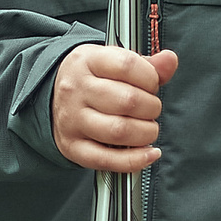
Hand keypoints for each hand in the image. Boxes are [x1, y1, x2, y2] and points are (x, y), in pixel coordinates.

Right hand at [50, 43, 178, 171]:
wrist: (51, 98)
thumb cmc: (92, 79)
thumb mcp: (113, 62)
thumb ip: (147, 64)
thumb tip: (170, 60)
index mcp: (87, 61)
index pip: (127, 66)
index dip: (150, 78)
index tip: (152, 84)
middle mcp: (76, 89)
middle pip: (127, 101)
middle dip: (151, 107)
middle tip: (151, 109)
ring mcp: (72, 120)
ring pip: (119, 131)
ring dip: (145, 133)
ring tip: (148, 129)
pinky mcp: (73, 146)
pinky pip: (107, 159)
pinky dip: (135, 160)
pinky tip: (149, 152)